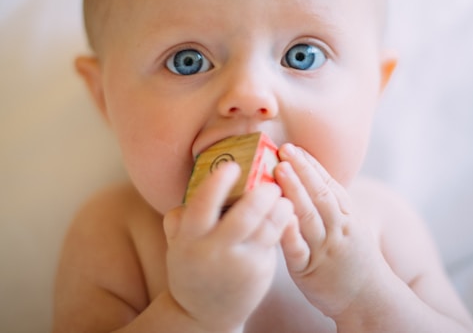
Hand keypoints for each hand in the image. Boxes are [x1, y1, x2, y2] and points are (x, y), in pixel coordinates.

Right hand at [164, 162, 293, 331]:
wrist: (203, 314)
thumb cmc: (192, 268)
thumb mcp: (177, 244)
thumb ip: (180, 218)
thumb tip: (192, 188)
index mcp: (190, 239)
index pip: (203, 205)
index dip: (218, 184)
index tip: (232, 166)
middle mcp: (215, 251)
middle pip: (244, 217)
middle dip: (261, 195)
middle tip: (270, 182)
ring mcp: (240, 264)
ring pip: (267, 229)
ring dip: (280, 208)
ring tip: (283, 196)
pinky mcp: (260, 272)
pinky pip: (274, 241)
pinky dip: (283, 223)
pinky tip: (286, 212)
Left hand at [275, 144, 382, 318]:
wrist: (371, 299)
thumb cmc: (353, 257)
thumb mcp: (350, 225)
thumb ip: (332, 203)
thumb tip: (309, 175)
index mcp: (346, 215)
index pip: (329, 184)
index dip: (311, 164)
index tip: (295, 147)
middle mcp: (337, 228)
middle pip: (320, 195)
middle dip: (302, 170)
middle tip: (284, 149)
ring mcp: (324, 249)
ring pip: (309, 216)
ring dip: (295, 191)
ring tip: (280, 170)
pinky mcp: (309, 270)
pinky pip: (298, 249)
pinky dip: (290, 232)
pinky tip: (280, 216)